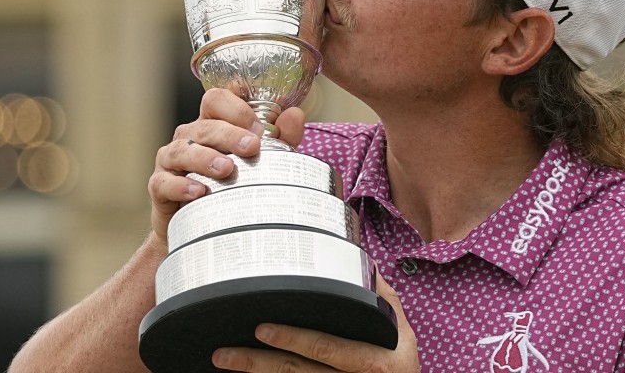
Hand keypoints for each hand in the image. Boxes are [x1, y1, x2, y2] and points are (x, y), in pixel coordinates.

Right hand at [147, 88, 305, 248]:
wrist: (202, 229)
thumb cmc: (232, 186)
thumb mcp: (260, 162)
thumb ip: (280, 139)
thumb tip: (296, 115)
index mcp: (212, 123)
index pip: (217, 99)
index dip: (237, 108)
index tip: (260, 128)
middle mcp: (189, 137)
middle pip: (205, 124)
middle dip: (230, 134)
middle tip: (252, 148)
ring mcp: (172, 160)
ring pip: (183, 150)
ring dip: (205, 158)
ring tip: (227, 170)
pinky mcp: (159, 186)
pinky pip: (164, 182)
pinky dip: (181, 186)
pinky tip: (199, 192)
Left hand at [210, 274, 419, 372]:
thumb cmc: (399, 363)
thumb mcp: (400, 332)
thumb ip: (382, 298)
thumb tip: (364, 262)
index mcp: (370, 360)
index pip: (325, 348)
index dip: (293, 339)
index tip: (263, 329)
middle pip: (296, 372)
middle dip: (258, 362)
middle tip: (226, 351)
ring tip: (224, 361)